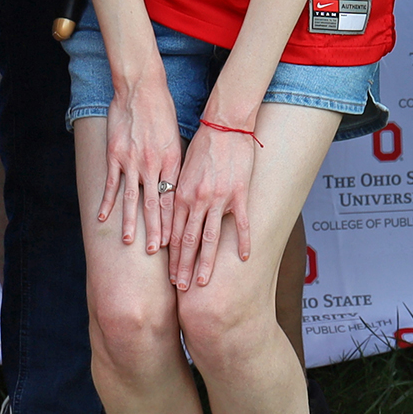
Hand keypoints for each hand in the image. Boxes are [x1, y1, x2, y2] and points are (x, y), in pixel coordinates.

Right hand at [96, 59, 180, 252]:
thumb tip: (177, 186)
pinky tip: (102, 218)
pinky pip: (111, 183)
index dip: (173, 222)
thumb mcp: (176, 138)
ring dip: (132, 222)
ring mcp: (132, 160)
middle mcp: (153, 164)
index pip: (173, 199)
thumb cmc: (162, 111)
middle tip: (155, 252)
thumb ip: (175, 163)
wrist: (141, 87)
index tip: (175, 242)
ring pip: (133, 198)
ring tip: (131, 242)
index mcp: (172, 161)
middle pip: (155, 204)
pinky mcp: (115, 154)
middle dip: (156, 230)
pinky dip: (107, 202)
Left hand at [165, 122, 258, 289]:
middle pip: (187, 241)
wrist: (224, 125)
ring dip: (204, 263)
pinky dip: (242, 242)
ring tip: (200, 283)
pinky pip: (241, 224)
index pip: (173, 232)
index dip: (170, 256)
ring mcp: (218, 199)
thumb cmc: (203, 145)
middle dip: (182, 267)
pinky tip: (244, 257)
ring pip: (209, 238)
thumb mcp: (183, 169)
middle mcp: (196, 199)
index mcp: (181, 193)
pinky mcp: (238, 194)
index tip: (169, 275)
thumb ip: (179, 193)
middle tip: (180, 288)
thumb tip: (174, 216)